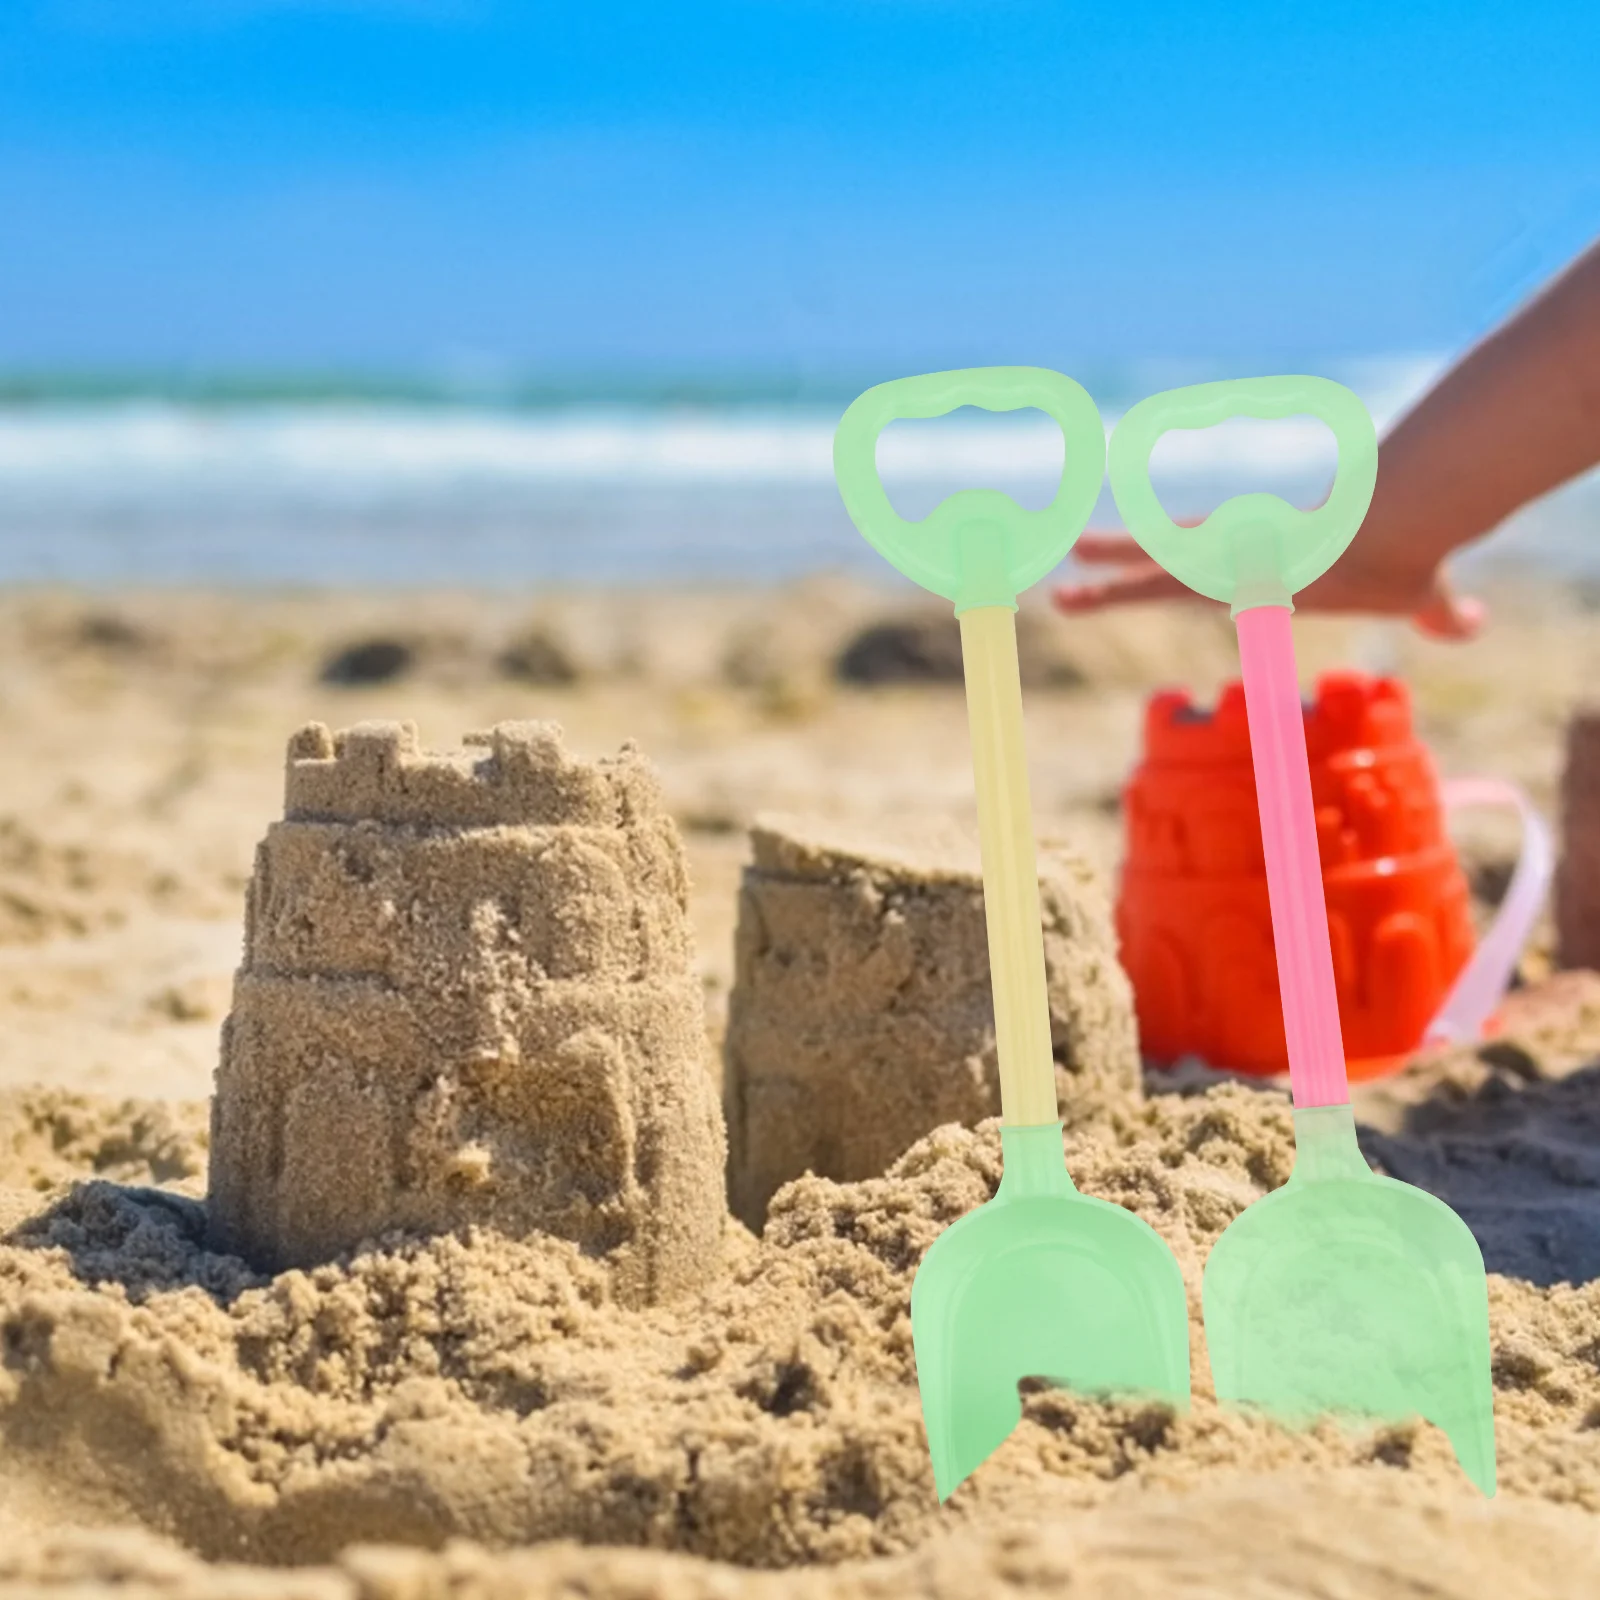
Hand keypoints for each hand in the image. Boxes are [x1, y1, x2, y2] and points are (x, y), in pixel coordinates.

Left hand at [1052, 512, 1485, 640]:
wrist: (1396, 527)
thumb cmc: (1404, 553)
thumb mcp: (1417, 593)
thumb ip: (1435, 612)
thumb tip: (1474, 625)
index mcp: (1267, 566)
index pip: (1209, 573)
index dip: (1172, 579)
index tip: (1142, 581)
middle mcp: (1237, 558)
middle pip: (1164, 569)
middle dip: (1118, 576)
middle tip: (1070, 581)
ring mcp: (1227, 559)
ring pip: (1150, 572)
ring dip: (1105, 580)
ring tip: (1059, 589)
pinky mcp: (1225, 565)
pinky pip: (1157, 572)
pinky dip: (1121, 572)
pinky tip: (1082, 570)